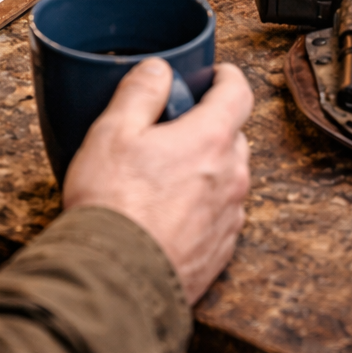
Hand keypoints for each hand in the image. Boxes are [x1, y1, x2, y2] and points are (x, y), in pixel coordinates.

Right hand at [63, 59, 252, 304]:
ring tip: (166, 174)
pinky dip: (203, 204)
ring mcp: (229, 217)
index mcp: (210, 140)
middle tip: (175, 126)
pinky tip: (168, 211)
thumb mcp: (112, 131)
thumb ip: (139, 91)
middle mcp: (231, 177)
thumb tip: (158, 70)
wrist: (115, 282)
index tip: (215, 74)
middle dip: (211, 124)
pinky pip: (220, 214)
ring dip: (207, 168)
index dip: (227, 76)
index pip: (238, 92)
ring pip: (228, 177)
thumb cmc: (113, 206)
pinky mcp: (220, 251)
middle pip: (234, 136)